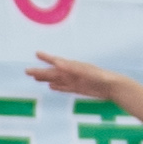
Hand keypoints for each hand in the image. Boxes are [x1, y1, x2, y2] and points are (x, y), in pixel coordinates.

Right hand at [27, 51, 142, 110]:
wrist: (115, 87)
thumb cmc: (103, 78)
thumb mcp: (88, 72)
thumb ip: (73, 68)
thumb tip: (58, 63)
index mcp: (73, 67)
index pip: (57, 62)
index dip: (47, 58)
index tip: (37, 53)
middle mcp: (72, 73)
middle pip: (53, 72)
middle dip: (40, 72)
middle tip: (27, 71)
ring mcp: (75, 81)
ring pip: (57, 80)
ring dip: (46, 79)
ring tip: (35, 78)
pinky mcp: (79, 89)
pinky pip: (65, 88)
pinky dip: (57, 87)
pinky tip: (51, 87)